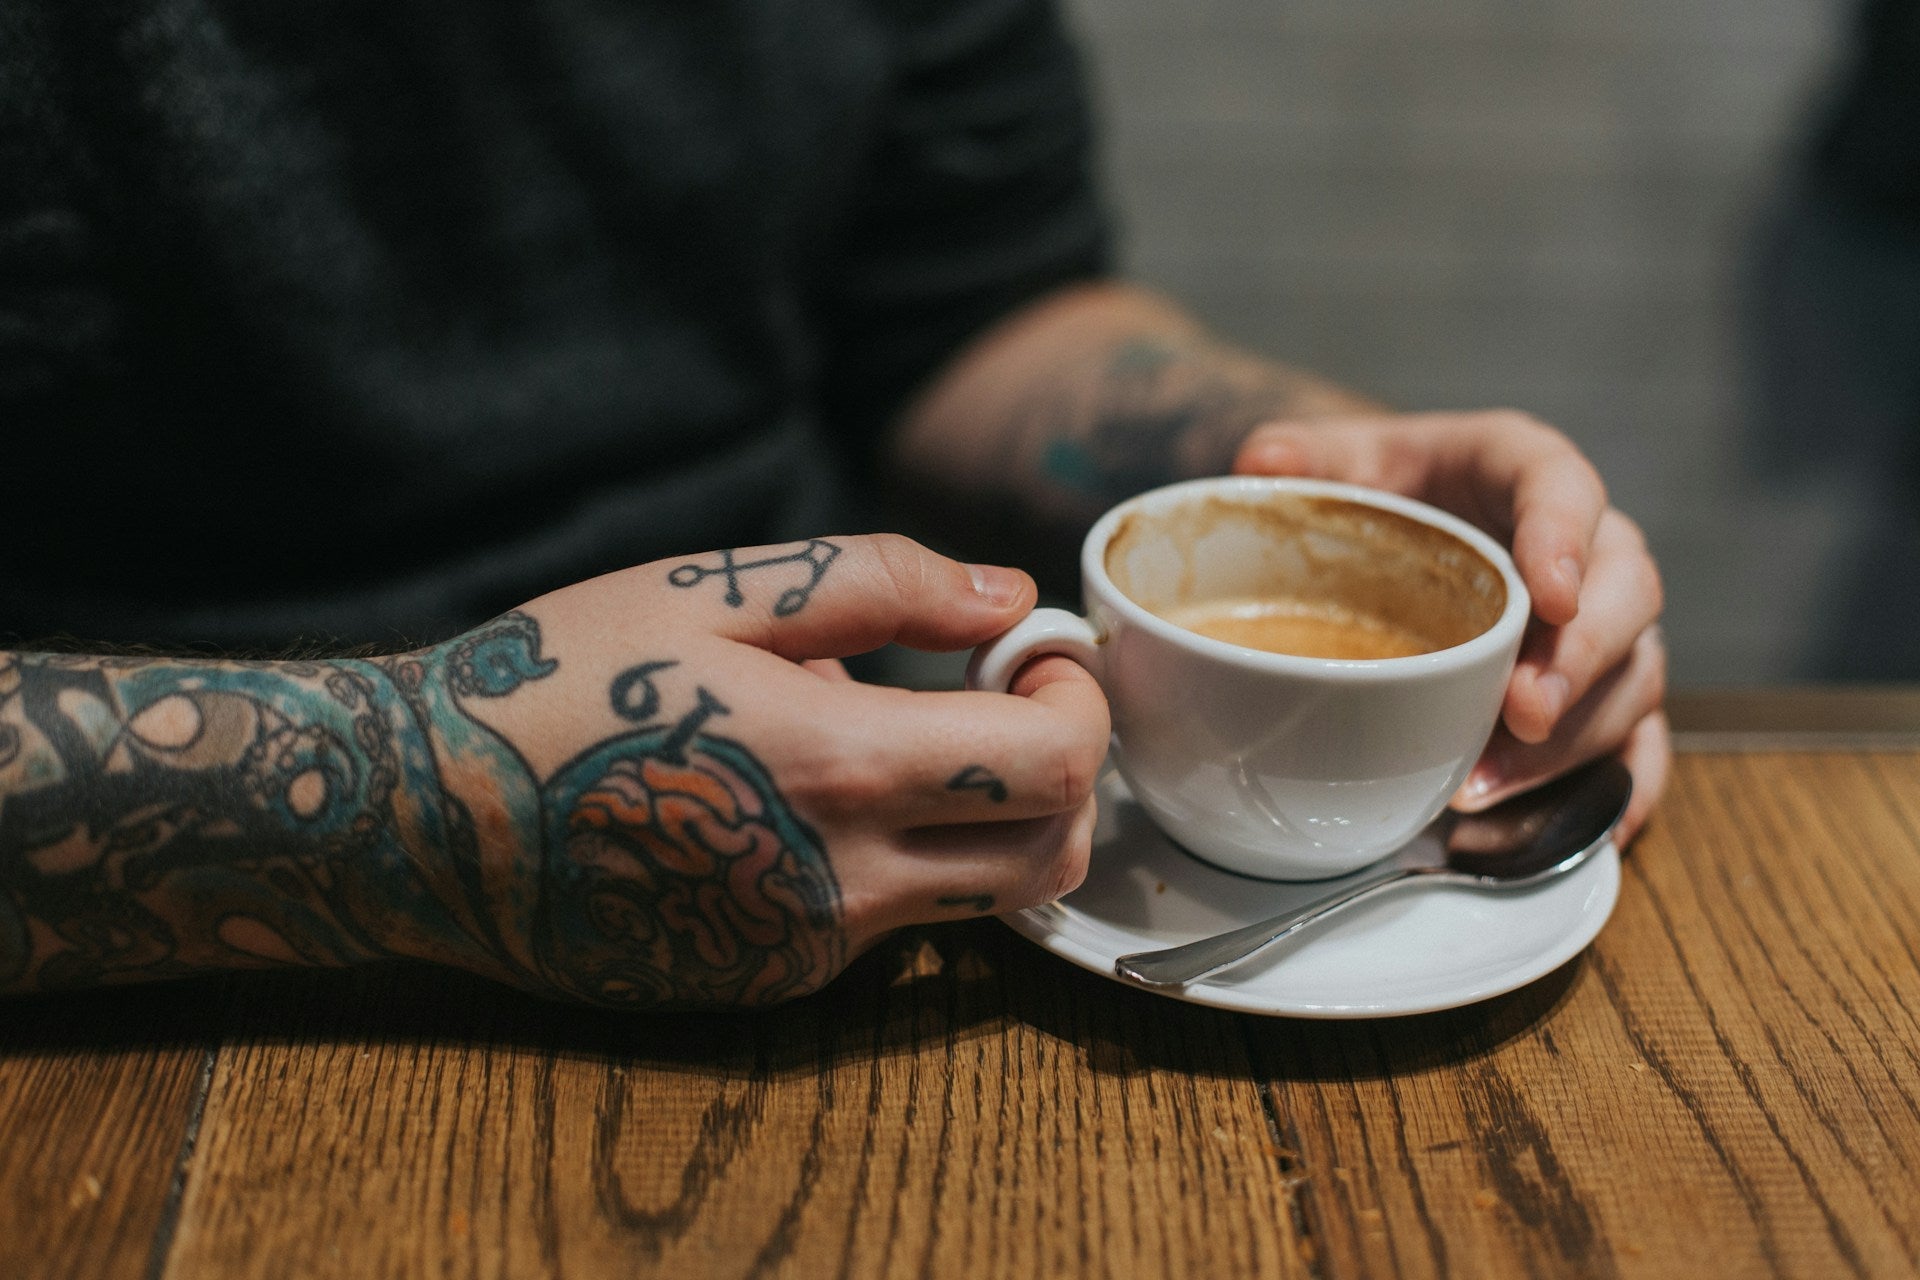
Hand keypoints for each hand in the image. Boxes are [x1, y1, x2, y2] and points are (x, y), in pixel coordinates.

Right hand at [408, 535, 1108, 1006]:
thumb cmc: (560, 682)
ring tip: (906, 744)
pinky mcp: (769, 982)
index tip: (1037, 655)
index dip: (1079, 701)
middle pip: (1050, 857)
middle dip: (1067, 775)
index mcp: (837, 767)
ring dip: (991, 823)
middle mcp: (841, 882)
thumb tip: (1007, 594)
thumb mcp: (710, 591)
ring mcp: (806, 947)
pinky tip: (815, 801)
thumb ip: (877, 584)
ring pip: (981, 904)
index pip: (1053, 765)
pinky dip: (903, 861)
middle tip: (1007, 704)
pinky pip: (889, 929)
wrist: (423, 819)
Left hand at [1233, 411, 1668, 841]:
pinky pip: (1640, 744)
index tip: (1551, 593)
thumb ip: (1303, 456)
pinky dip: (1616, 792)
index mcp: (1525, 469)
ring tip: (1485, 786)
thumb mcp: (1341, 459)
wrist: (1406, 520)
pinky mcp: (1605, 691)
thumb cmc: (1386, 489)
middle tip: (1522, 713)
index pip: (1566, 487)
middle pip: (1626, 596)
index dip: (1566, 538)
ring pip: (1633, 679)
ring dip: (1571, 742)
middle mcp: (1590, 545)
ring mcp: (1605, 624)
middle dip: (1581, 661)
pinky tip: (1582, 835)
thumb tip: (1263, 464)